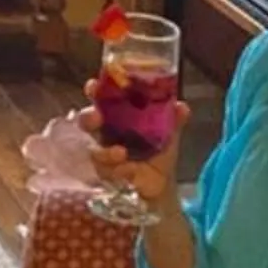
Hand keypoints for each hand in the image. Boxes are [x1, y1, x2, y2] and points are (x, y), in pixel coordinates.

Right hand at [79, 80, 190, 210]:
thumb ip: (174, 119)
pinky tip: (129, 170)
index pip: (100, 97)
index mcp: (117, 115)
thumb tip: (182, 107)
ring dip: (105, 151)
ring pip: (94, 150)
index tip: (93, 86)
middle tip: (97, 117)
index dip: (94, 90)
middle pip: (86, 121)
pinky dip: (118, 170)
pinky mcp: (107, 174)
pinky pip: (106, 171)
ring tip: (121, 153)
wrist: (161, 181)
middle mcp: (105, 131)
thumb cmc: (157, 149)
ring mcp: (103, 153)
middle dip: (88, 118)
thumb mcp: (168, 132)